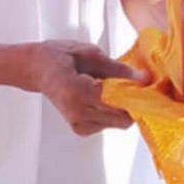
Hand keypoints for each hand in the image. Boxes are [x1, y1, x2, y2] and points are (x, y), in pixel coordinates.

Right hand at [32, 41, 149, 137]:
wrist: (36, 69)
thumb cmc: (58, 56)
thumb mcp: (89, 54)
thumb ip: (118, 68)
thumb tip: (144, 78)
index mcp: (77, 92)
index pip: (117, 102)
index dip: (137, 95)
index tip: (147, 85)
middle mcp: (78, 114)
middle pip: (122, 118)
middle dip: (132, 103)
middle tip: (133, 84)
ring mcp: (79, 125)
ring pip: (118, 123)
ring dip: (122, 107)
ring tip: (112, 87)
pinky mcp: (81, 129)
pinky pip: (108, 124)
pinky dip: (112, 111)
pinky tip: (102, 96)